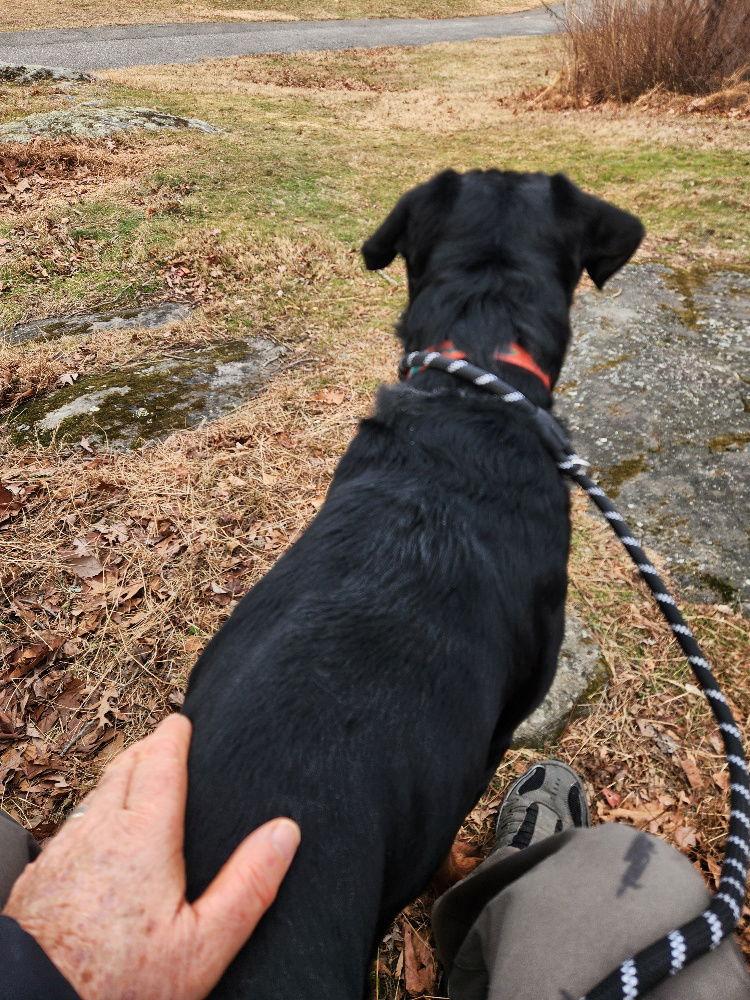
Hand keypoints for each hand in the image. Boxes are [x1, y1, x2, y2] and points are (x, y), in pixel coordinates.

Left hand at [3, 714, 299, 999]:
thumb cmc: (120, 981)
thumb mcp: (203, 944)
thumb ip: (248, 885)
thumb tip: (284, 832)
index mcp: (143, 836)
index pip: (158, 762)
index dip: (173, 735)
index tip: (183, 721)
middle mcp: (98, 831)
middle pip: (122, 767)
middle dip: (145, 748)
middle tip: (165, 743)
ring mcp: (64, 851)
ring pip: (95, 795)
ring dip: (118, 779)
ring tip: (138, 783)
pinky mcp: (39, 876)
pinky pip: (73, 827)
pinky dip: (95, 814)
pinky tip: (102, 838)